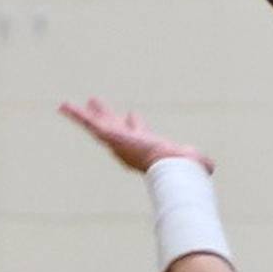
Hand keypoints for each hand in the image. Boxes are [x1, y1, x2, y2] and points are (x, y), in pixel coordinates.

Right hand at [59, 97, 212, 175]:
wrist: (170, 168)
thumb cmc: (183, 168)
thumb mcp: (193, 160)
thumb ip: (200, 163)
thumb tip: (210, 168)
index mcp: (146, 146)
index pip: (137, 132)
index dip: (135, 123)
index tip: (132, 114)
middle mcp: (129, 144)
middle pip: (114, 126)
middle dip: (106, 116)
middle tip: (96, 103)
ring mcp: (116, 141)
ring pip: (95, 125)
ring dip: (83, 115)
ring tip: (67, 105)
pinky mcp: (109, 136)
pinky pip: (88, 123)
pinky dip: (75, 115)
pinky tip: (62, 106)